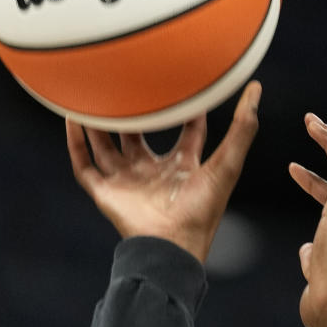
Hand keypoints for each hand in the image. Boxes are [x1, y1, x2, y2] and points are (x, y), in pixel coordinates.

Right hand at [66, 81, 260, 263]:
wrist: (172, 245)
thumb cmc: (202, 211)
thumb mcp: (226, 163)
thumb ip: (243, 129)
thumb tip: (256, 89)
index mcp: (183, 169)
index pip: (187, 133)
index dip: (187, 110)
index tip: (184, 81)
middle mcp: (152, 174)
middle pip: (138, 137)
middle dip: (132, 112)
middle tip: (127, 81)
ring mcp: (127, 183)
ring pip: (106, 146)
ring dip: (97, 122)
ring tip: (90, 91)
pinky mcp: (105, 193)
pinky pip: (84, 164)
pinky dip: (75, 142)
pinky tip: (71, 117)